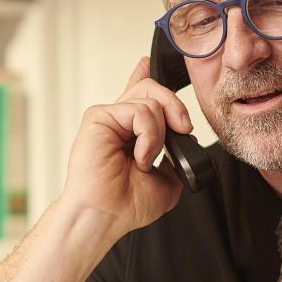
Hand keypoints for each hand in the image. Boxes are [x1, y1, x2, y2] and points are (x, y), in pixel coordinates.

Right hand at [59, 57, 192, 240]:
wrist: (106, 216)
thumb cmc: (127, 205)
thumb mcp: (168, 179)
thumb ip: (175, 154)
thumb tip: (182, 136)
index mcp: (129, 132)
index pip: (137, 95)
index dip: (143, 76)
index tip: (145, 65)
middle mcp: (117, 122)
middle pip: (152, 88)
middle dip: (176, 106)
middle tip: (183, 130)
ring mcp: (108, 117)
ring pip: (151, 99)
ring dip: (159, 134)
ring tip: (146, 160)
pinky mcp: (98, 117)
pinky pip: (140, 110)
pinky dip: (148, 135)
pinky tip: (139, 157)